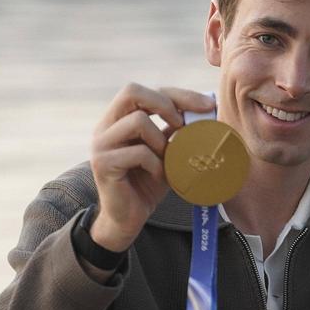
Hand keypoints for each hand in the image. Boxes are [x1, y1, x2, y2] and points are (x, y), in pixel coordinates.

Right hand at [89, 84, 214, 250]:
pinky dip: (156, 164)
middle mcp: (106, 126)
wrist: (127, 218)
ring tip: (167, 160)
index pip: (146, 91)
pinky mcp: (103, 164)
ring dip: (161, 140)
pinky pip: (139, 152)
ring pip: (137, 121)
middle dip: (166, 103)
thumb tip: (207, 109)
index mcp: (118, 118)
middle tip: (182, 124)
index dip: (178, 94)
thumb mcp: (166, 151)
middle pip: (132, 91)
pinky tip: (159, 176)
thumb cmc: (148, 182)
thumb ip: (175, 130)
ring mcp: (101, 144)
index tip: (208, 105)